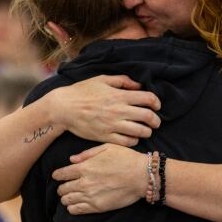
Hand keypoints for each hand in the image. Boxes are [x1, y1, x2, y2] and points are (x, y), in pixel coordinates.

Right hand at [47, 75, 161, 146]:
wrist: (64, 107)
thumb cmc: (82, 91)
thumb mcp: (103, 79)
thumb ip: (123, 80)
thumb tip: (139, 85)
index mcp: (119, 95)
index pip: (148, 98)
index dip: (156, 102)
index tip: (156, 105)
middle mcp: (118, 110)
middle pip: (148, 116)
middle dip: (156, 120)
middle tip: (155, 121)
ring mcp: (112, 125)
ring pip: (140, 131)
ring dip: (147, 131)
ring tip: (146, 130)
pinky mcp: (105, 136)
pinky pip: (127, 142)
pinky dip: (134, 140)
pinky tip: (133, 137)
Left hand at [52, 144, 148, 214]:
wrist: (142, 176)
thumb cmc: (126, 159)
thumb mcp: (107, 148)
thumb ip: (87, 154)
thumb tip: (72, 160)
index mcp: (85, 167)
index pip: (61, 174)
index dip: (57, 175)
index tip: (58, 176)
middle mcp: (84, 182)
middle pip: (62, 188)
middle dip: (62, 187)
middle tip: (65, 187)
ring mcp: (90, 196)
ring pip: (67, 200)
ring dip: (66, 198)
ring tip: (70, 196)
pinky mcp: (97, 207)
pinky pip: (76, 210)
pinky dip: (72, 208)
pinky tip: (76, 205)